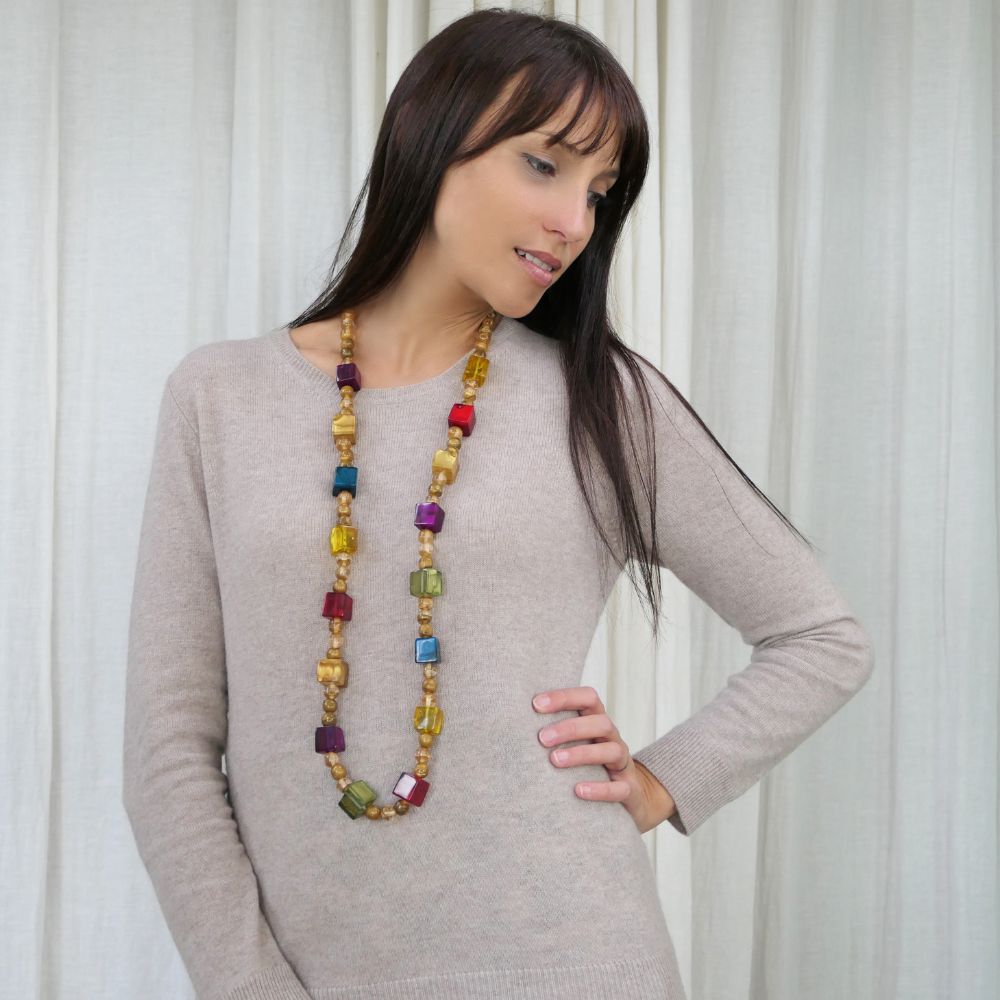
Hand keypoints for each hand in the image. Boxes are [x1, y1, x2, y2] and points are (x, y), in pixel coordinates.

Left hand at [532, 686, 676, 834]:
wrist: (630, 794)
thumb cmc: (590, 763)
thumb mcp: (576, 743)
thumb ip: (554, 731)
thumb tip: (512, 723)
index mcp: (597, 722)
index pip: (589, 698)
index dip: (564, 697)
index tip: (536, 704)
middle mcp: (612, 739)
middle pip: (600, 723)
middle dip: (570, 728)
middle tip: (542, 738)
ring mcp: (623, 764)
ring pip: (612, 751)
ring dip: (582, 754)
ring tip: (555, 760)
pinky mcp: (629, 790)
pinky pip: (619, 788)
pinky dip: (599, 789)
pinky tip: (578, 791)